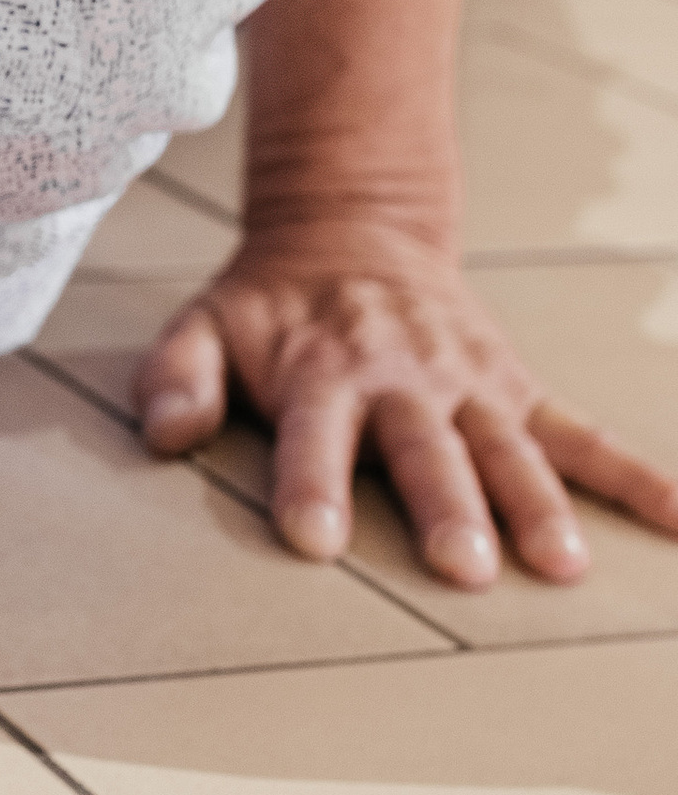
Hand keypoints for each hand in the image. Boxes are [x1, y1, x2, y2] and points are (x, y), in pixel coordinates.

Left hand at [134, 222, 677, 586]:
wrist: (352, 228)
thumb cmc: (271, 303)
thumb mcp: (203, 324)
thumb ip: (176, 377)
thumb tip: (164, 435)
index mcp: (323, 370)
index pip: (313, 436)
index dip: (312, 484)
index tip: (315, 538)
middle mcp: (404, 380)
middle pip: (427, 450)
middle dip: (447, 506)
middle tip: (464, 565)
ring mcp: (470, 386)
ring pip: (510, 448)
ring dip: (538, 505)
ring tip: (563, 563)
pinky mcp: (516, 389)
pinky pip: (582, 434)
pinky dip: (635, 475)